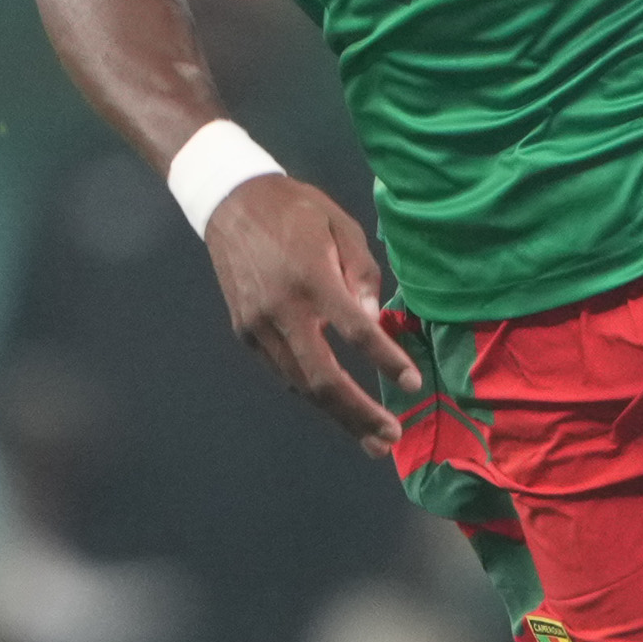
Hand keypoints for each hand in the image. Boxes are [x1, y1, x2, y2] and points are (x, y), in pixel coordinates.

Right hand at [205, 172, 423, 446]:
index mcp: (310, 277)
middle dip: (358, 414)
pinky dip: (312, 391)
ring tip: (371, 438)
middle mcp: (281, 310)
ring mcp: (257, 326)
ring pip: (299, 384)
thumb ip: (362, 274)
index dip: (386, 360)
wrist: (230, 203)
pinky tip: (337, 405)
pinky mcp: (244, 332)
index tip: (412, 383)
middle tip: (390, 438)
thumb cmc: (296, 211)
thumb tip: (375, 322)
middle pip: (321, 378)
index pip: (355, 331)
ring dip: (337, 415)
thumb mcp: (341, 225)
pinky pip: (284, 371)